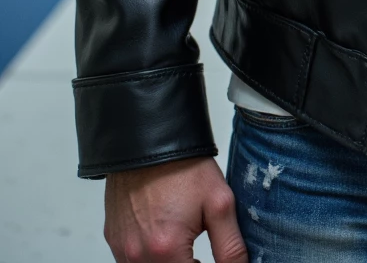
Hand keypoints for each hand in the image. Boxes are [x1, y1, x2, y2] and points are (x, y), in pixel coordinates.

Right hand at [104, 156, 246, 262]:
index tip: (207, 259)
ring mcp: (121, 248)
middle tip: (197, 255)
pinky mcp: (112, 238)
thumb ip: (230, 247)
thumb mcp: (219, 203)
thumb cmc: (183, 167)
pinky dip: (148, 256)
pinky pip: (130, 260)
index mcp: (166, 250)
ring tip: (180, 242)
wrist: (149, 139)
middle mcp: (137, 255)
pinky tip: (161, 234)